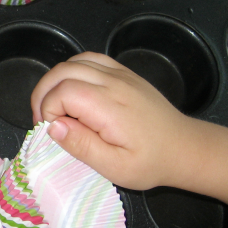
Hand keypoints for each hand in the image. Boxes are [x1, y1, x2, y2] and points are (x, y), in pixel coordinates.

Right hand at [31, 52, 196, 189]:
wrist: (184, 147)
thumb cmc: (151, 162)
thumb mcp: (115, 167)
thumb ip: (82, 146)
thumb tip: (53, 128)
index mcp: (110, 106)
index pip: (62, 92)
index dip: (48, 111)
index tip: (53, 133)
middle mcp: (113, 82)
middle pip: (61, 72)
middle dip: (43, 94)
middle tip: (44, 121)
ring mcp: (119, 74)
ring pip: (72, 62)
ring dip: (55, 83)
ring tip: (55, 108)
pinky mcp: (123, 73)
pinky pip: (88, 59)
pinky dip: (71, 72)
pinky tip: (72, 92)